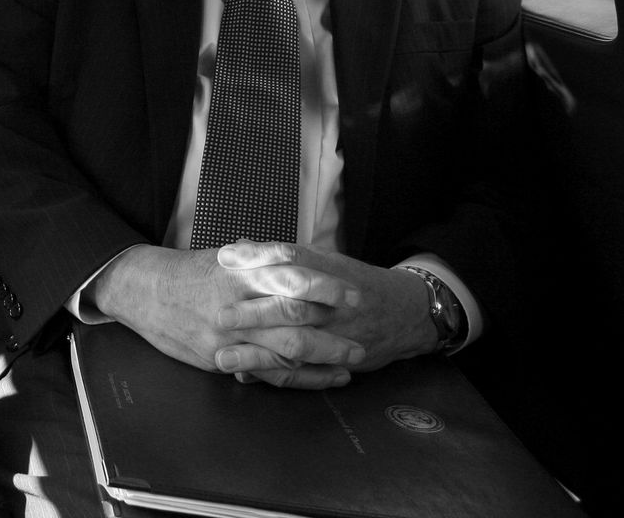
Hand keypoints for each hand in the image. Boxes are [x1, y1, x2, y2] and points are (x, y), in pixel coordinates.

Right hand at [86, 243, 365, 388]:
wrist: (144, 293)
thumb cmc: (189, 274)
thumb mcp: (224, 258)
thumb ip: (260, 261)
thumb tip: (298, 257)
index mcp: (238, 274)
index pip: (289, 277)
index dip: (325, 286)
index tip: (351, 292)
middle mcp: (236, 304)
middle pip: (294, 314)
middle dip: (333, 324)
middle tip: (363, 328)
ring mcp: (229, 335)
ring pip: (286, 348)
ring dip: (325, 354)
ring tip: (353, 358)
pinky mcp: (221, 359)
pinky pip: (267, 373)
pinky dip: (300, 378)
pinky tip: (323, 378)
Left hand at [215, 242, 439, 378]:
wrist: (405, 312)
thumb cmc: (353, 283)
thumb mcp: (325, 261)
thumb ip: (284, 257)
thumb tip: (239, 247)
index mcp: (324, 273)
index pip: (289, 259)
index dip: (256, 257)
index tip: (224, 257)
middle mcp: (328, 305)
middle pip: (288, 306)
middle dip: (253, 313)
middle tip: (218, 316)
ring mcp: (333, 336)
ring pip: (293, 346)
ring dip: (256, 354)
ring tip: (222, 357)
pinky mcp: (337, 361)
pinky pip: (304, 373)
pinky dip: (274, 376)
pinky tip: (246, 375)